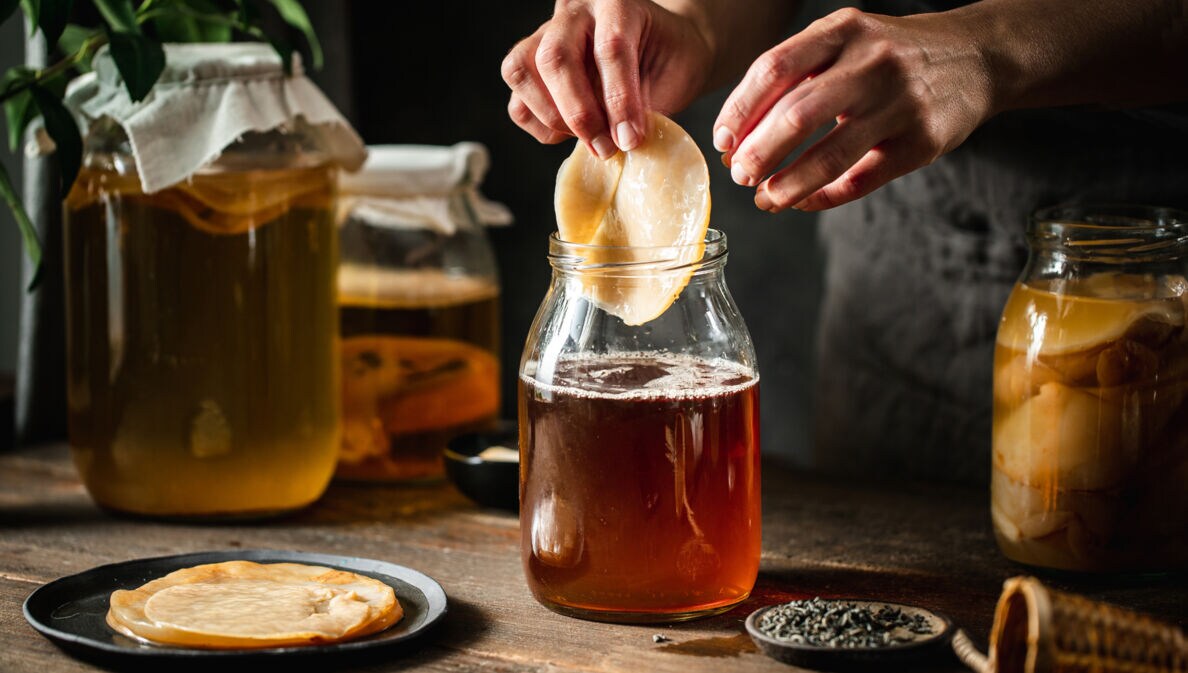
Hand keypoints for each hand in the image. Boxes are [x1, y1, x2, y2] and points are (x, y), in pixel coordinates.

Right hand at [501, 0, 713, 156]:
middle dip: (578, 112)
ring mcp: (544, 37)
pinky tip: (572, 135)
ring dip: (552, 117)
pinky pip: (516, 102)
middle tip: (605, 146)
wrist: (662, 54)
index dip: (619, 100)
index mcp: (617, 3)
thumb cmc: (670, 64)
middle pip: (555, 57)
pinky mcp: (530, 68)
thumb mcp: (674, 77)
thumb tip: (621, 141)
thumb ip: (646, 104)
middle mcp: (575, 13)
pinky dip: (540, 126)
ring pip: (520, 71)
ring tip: (589, 139)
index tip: (630, 139)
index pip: (610, 48)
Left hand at [713, 8, 993, 211]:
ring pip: (831, 155)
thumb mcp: (846, 41)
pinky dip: (825, 196)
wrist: (977, 56)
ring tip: (765, 199)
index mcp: (843, 30)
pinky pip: (862, 179)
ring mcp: (901, 103)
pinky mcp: (922, 141)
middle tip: (740, 175)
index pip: (774, 69)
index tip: (722, 140)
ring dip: (789, 185)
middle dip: (758, 152)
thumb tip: (737, 132)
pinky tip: (803, 202)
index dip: (740, 110)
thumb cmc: (891, 55)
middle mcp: (872, 62)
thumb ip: (797, 74)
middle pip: (798, 114)